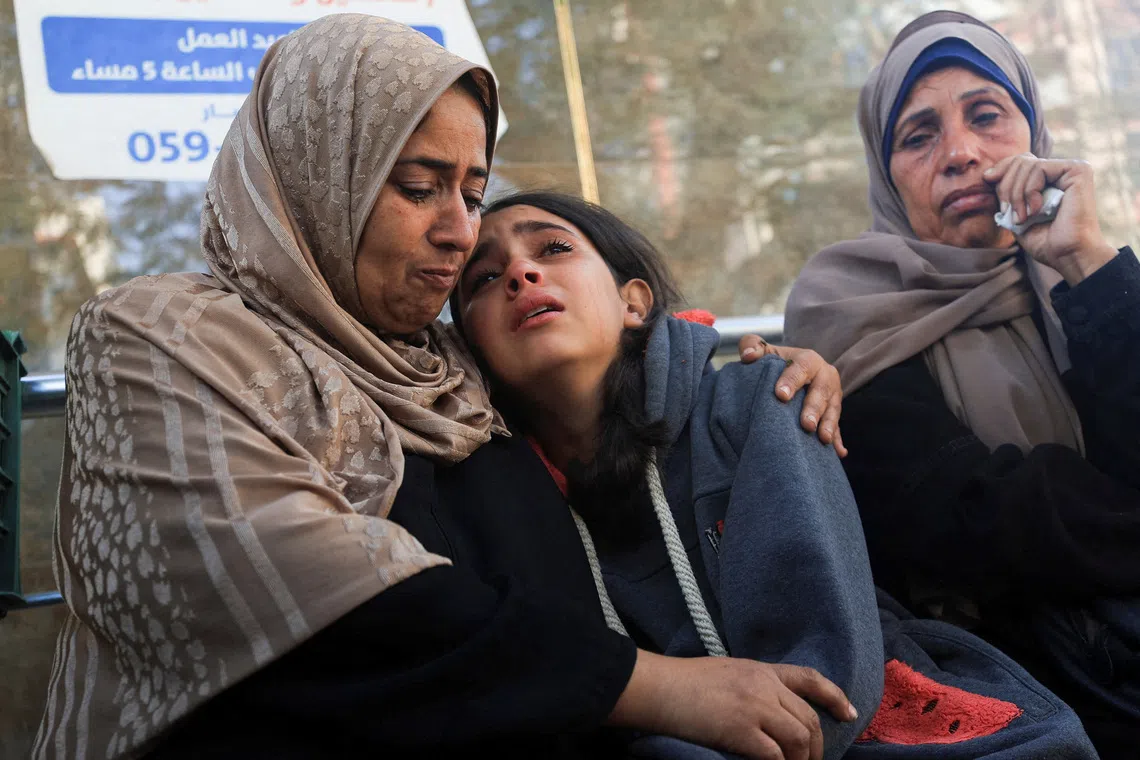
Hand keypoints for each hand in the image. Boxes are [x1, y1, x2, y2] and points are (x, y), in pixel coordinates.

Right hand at [610, 650, 856, 759]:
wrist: (659, 687)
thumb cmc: (682, 682)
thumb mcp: (726, 673)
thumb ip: (751, 687)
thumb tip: (768, 713)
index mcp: (760, 669)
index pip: (809, 679)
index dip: (834, 696)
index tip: (849, 714)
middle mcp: (763, 685)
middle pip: (808, 718)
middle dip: (815, 747)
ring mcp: (754, 707)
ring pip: (800, 738)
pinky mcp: (742, 729)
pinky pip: (776, 755)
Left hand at [738, 336, 846, 457]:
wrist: (793, 372)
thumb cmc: (776, 362)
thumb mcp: (764, 351)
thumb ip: (752, 346)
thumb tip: (747, 357)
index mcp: (808, 360)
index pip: (801, 368)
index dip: (792, 380)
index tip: (780, 395)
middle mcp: (825, 376)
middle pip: (822, 391)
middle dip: (814, 408)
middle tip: (806, 424)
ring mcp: (833, 396)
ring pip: (833, 410)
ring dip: (829, 425)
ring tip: (822, 439)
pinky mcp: (834, 413)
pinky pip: (838, 427)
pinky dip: (838, 440)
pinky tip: (839, 453)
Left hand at [984, 154, 1116, 283]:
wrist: (1069, 255)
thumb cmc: (1046, 242)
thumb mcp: (1017, 215)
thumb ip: (1008, 194)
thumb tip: (989, 174)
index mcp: (1051, 179)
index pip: (1020, 161)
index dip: (1001, 169)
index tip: (987, 181)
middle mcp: (1063, 170)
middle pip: (1020, 160)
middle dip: (1006, 187)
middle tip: (1008, 213)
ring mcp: (1072, 168)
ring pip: (1026, 164)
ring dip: (1016, 195)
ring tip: (1022, 218)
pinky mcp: (1078, 170)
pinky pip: (1038, 168)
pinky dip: (1029, 191)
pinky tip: (1036, 211)